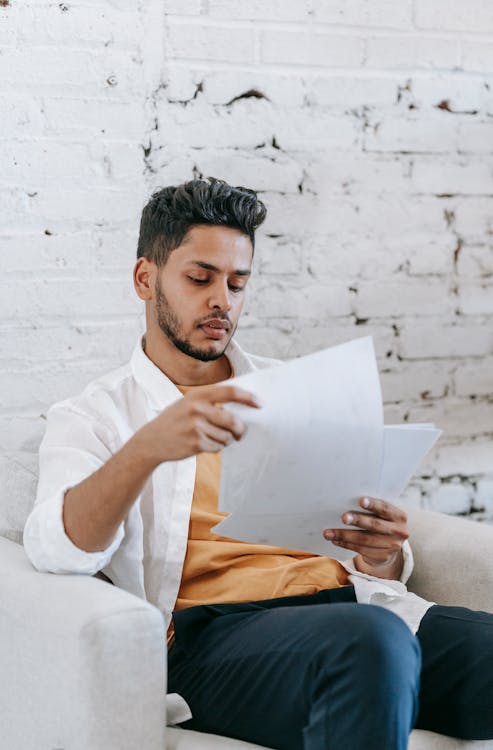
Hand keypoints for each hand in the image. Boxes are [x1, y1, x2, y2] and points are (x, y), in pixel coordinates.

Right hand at [139, 384, 260, 464]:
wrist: (151, 440)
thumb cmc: (176, 420)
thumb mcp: (189, 403)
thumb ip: (212, 401)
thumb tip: (243, 405)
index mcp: (198, 395)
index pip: (230, 392)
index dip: (248, 397)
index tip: (261, 404)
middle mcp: (197, 408)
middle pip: (234, 420)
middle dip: (241, 429)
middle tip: (240, 433)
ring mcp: (196, 426)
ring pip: (227, 436)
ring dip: (226, 440)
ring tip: (212, 437)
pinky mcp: (195, 443)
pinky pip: (219, 447)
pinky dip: (216, 448)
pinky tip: (204, 444)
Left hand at [323, 497, 408, 579]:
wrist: (390, 544)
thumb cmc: (380, 521)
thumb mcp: (382, 513)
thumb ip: (372, 508)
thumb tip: (346, 500)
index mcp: (399, 516)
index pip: (386, 508)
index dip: (373, 504)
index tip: (361, 500)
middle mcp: (399, 531)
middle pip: (375, 525)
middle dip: (358, 520)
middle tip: (343, 517)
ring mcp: (392, 546)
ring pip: (365, 540)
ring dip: (345, 536)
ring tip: (329, 532)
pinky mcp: (383, 556)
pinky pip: (361, 550)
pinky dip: (346, 544)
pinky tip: (335, 540)